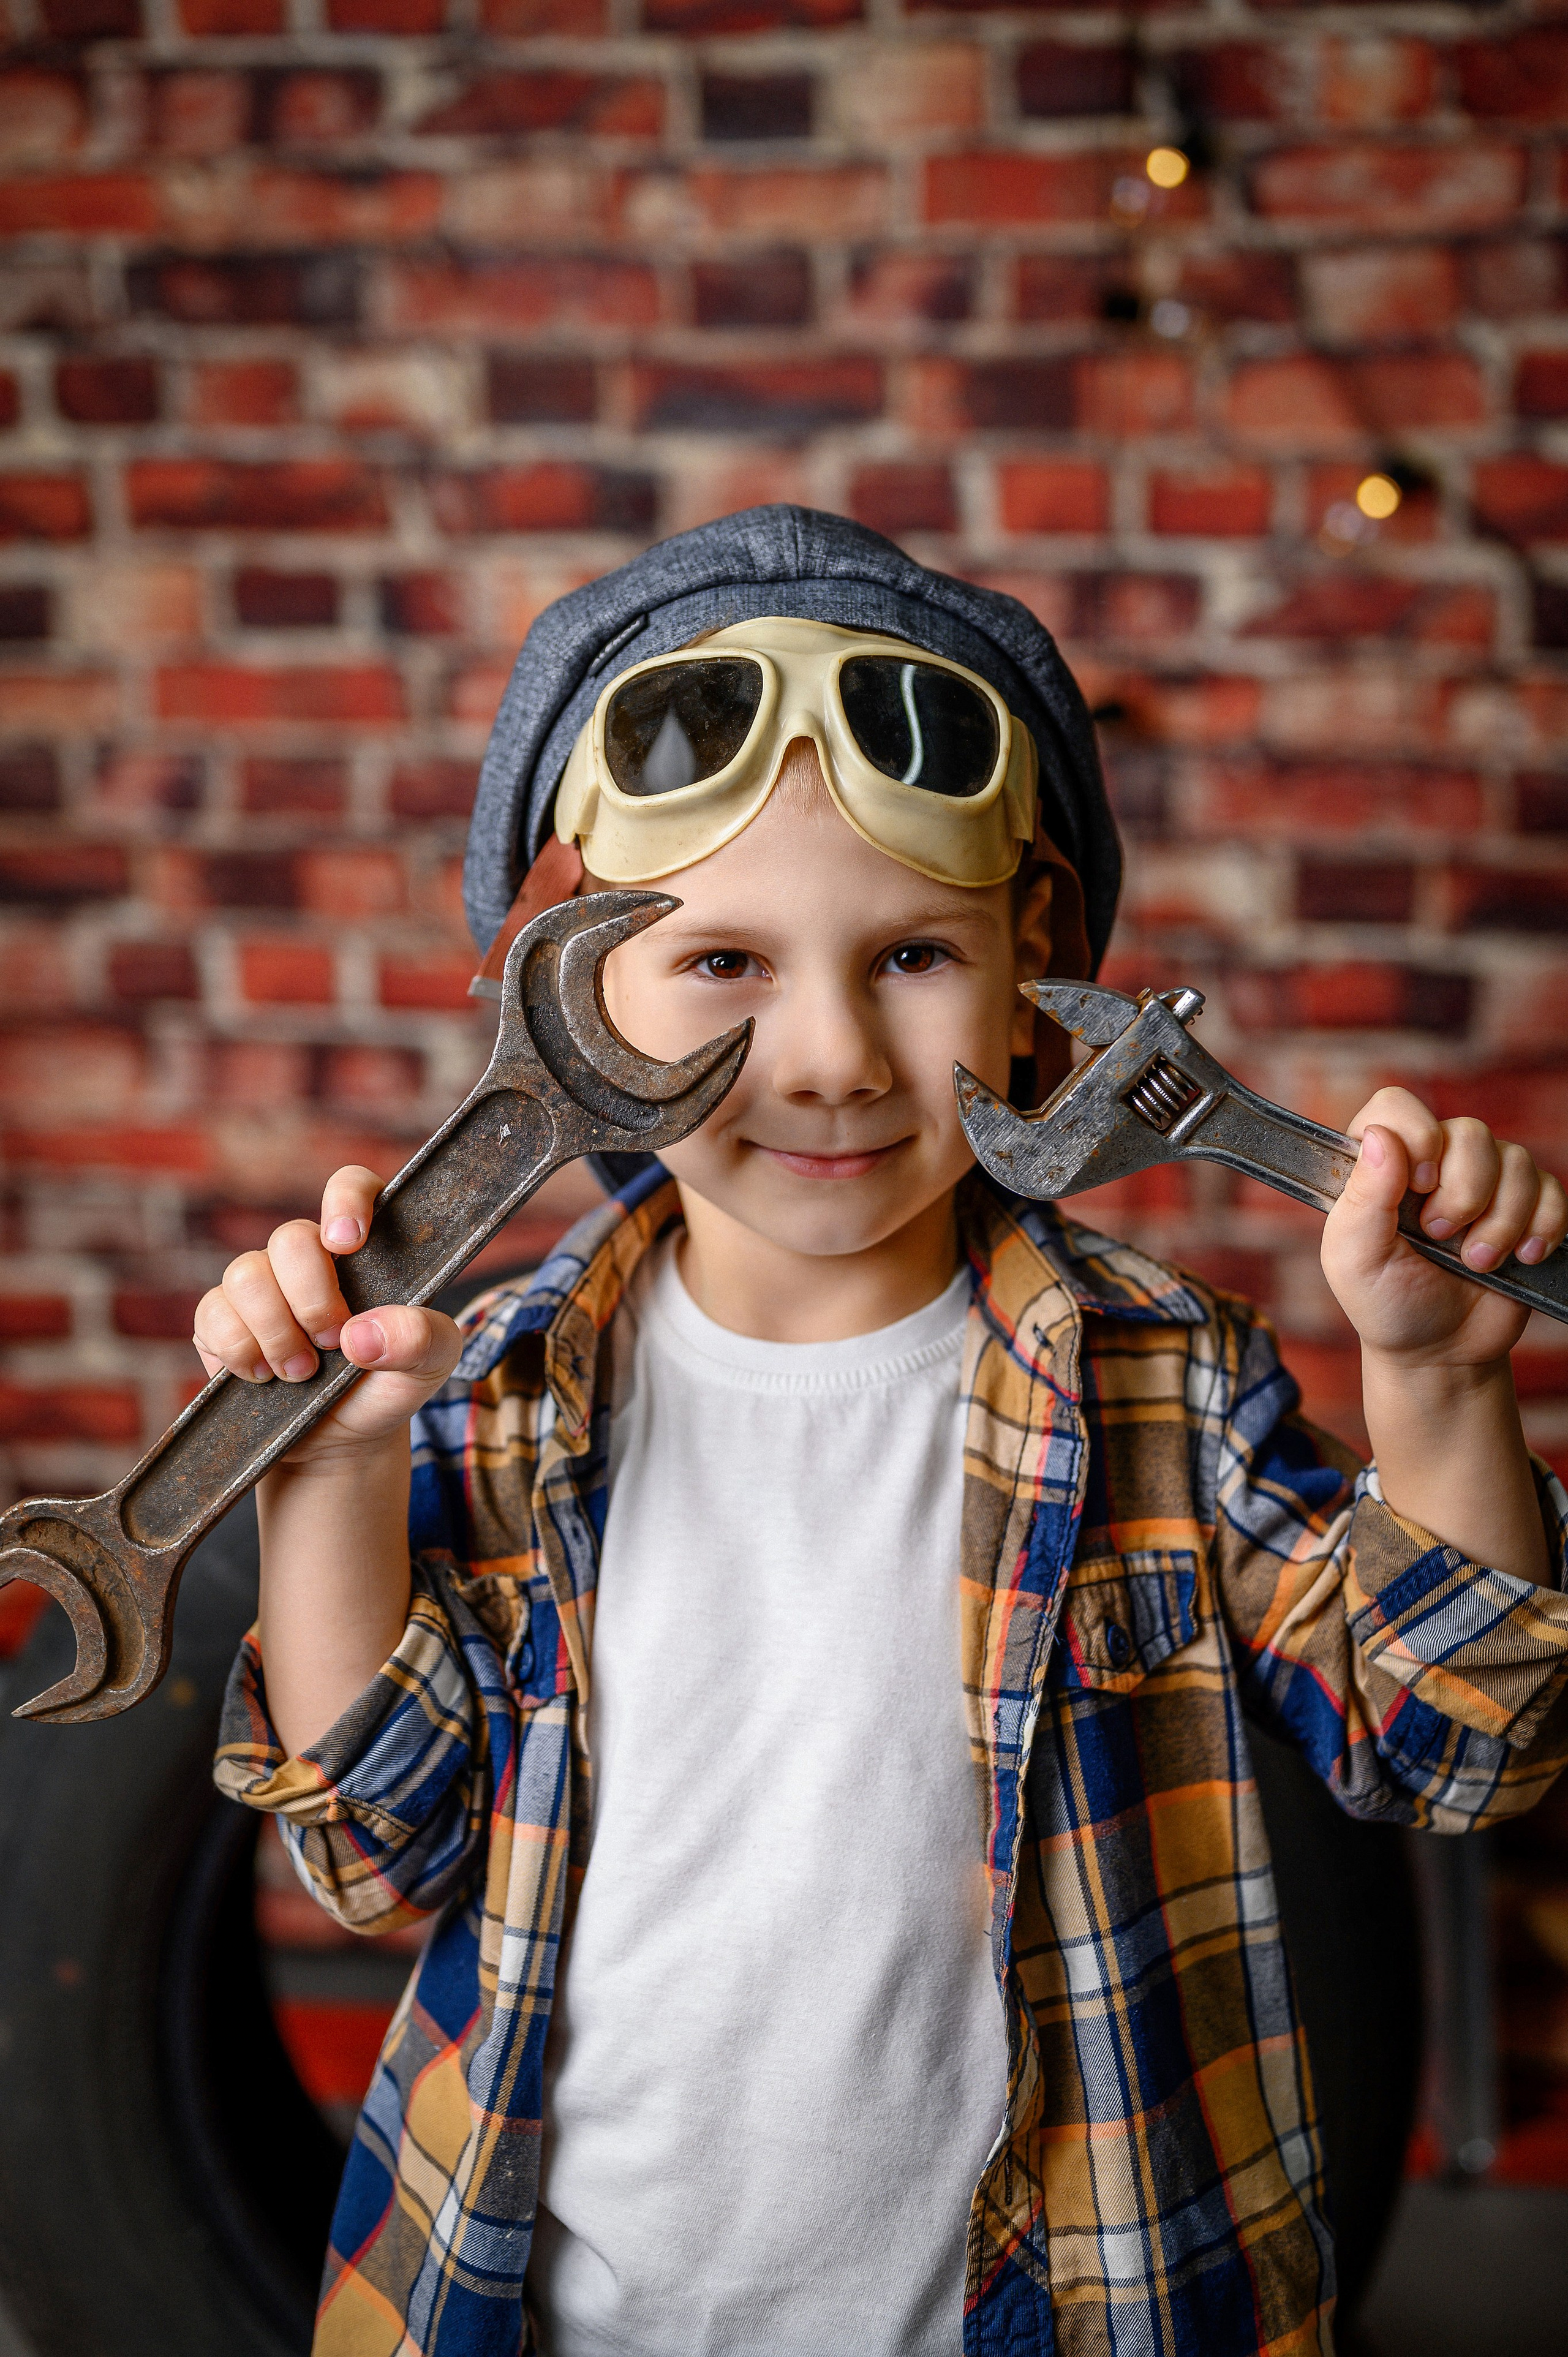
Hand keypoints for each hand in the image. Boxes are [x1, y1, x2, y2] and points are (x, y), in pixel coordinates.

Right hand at [193, 1164, 463, 1466]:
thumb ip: (422, 1339)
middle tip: (334, 1343)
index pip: (352, 1184)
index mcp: (366, 1248)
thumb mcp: (431, 1366)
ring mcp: (261, 1283)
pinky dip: (242, 1351)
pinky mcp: (220, 1318)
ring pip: (246, 1275)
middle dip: (311, 1299)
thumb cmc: (389, 1385)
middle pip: (290, 1238)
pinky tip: (265, 1377)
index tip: (347, 1243)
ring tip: (302, 1372)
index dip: (346, 1201)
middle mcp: (309, 1255)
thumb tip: (361, 1335)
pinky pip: (214, 1314)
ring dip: (276, 1332)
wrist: (340, 1441)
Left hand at [1321, 1089, 1567, 1367]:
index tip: (1418, 1184)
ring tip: (1476, 1262)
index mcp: (1381, 1167)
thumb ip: (1362, 1197)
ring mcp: (1482, 1182)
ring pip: (1515, 1161)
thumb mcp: (1355, 1258)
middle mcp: (1434, 1164)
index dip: (1417, 1135)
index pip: (1396, 1107)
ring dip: (1500, 1222)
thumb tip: (1379, 1136)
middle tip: (1441, 1239)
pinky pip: (1551, 1188)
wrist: (1440, 1351)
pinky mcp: (1525, 1206)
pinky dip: (1541, 1226)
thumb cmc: (1386, 1304)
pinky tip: (1520, 1257)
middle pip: (1469, 1133)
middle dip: (1463, 1195)